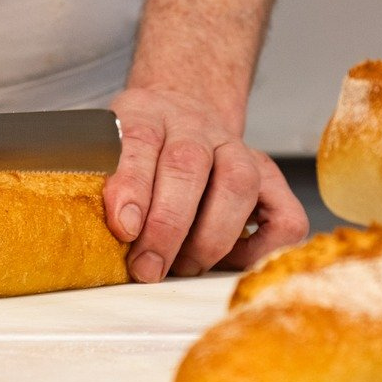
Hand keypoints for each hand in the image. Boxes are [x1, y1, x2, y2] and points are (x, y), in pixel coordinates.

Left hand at [104, 87, 308, 281]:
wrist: (180, 114)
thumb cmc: (136, 149)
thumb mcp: (104, 149)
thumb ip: (100, 181)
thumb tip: (97, 235)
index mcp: (146, 113)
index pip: (139, 140)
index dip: (132, 185)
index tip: (123, 227)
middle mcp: (196, 126)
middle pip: (188, 164)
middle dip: (167, 226)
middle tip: (148, 268)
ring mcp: (238, 150)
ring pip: (238, 185)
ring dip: (210, 237)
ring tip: (184, 267)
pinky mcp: (269, 178)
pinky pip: (284, 215)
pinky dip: (263, 246)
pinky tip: (229, 259)